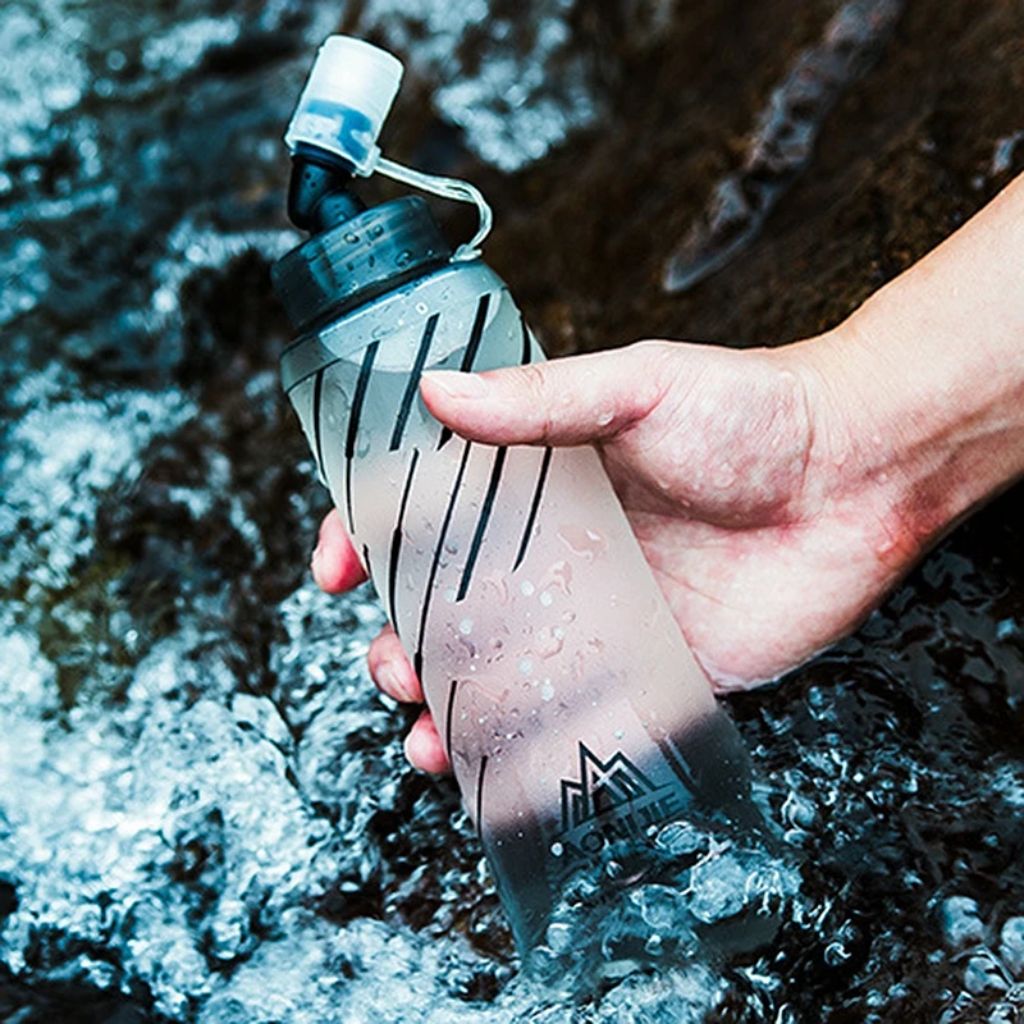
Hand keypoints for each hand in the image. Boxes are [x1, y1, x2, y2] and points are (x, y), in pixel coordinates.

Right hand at [311, 328, 928, 771]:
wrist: (859, 476)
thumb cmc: (751, 412)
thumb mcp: (637, 387)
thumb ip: (539, 401)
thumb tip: (433, 391)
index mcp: (541, 478)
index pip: (431, 507)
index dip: (370, 535)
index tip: (335, 564)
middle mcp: (559, 549)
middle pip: (451, 601)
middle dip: (403, 637)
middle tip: (393, 660)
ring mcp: (600, 611)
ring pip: (500, 667)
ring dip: (450, 701)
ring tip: (426, 725)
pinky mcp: (652, 666)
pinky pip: (576, 712)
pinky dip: (529, 744)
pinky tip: (494, 763)